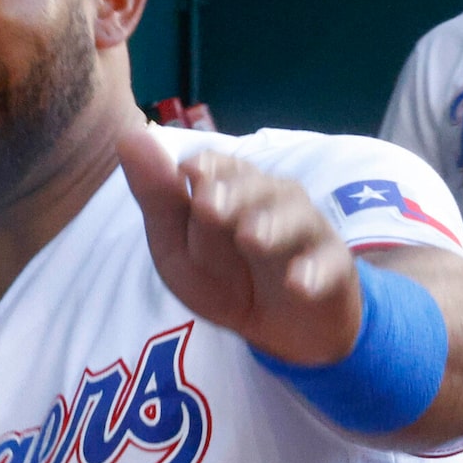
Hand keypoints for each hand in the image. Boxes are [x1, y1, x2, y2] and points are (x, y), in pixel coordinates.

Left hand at [120, 126, 361, 365]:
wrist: (278, 326)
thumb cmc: (223, 276)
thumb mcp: (177, 245)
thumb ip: (157, 198)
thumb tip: (128, 136)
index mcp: (231, 187)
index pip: (219, 167)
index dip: (206, 169)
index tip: (189, 171)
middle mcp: (272, 199)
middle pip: (256, 189)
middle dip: (234, 194)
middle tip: (208, 206)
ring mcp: (306, 231)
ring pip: (295, 218)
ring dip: (273, 226)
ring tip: (252, 238)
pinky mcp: (333, 268)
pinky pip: (329, 265)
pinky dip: (314, 273)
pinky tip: (298, 284)